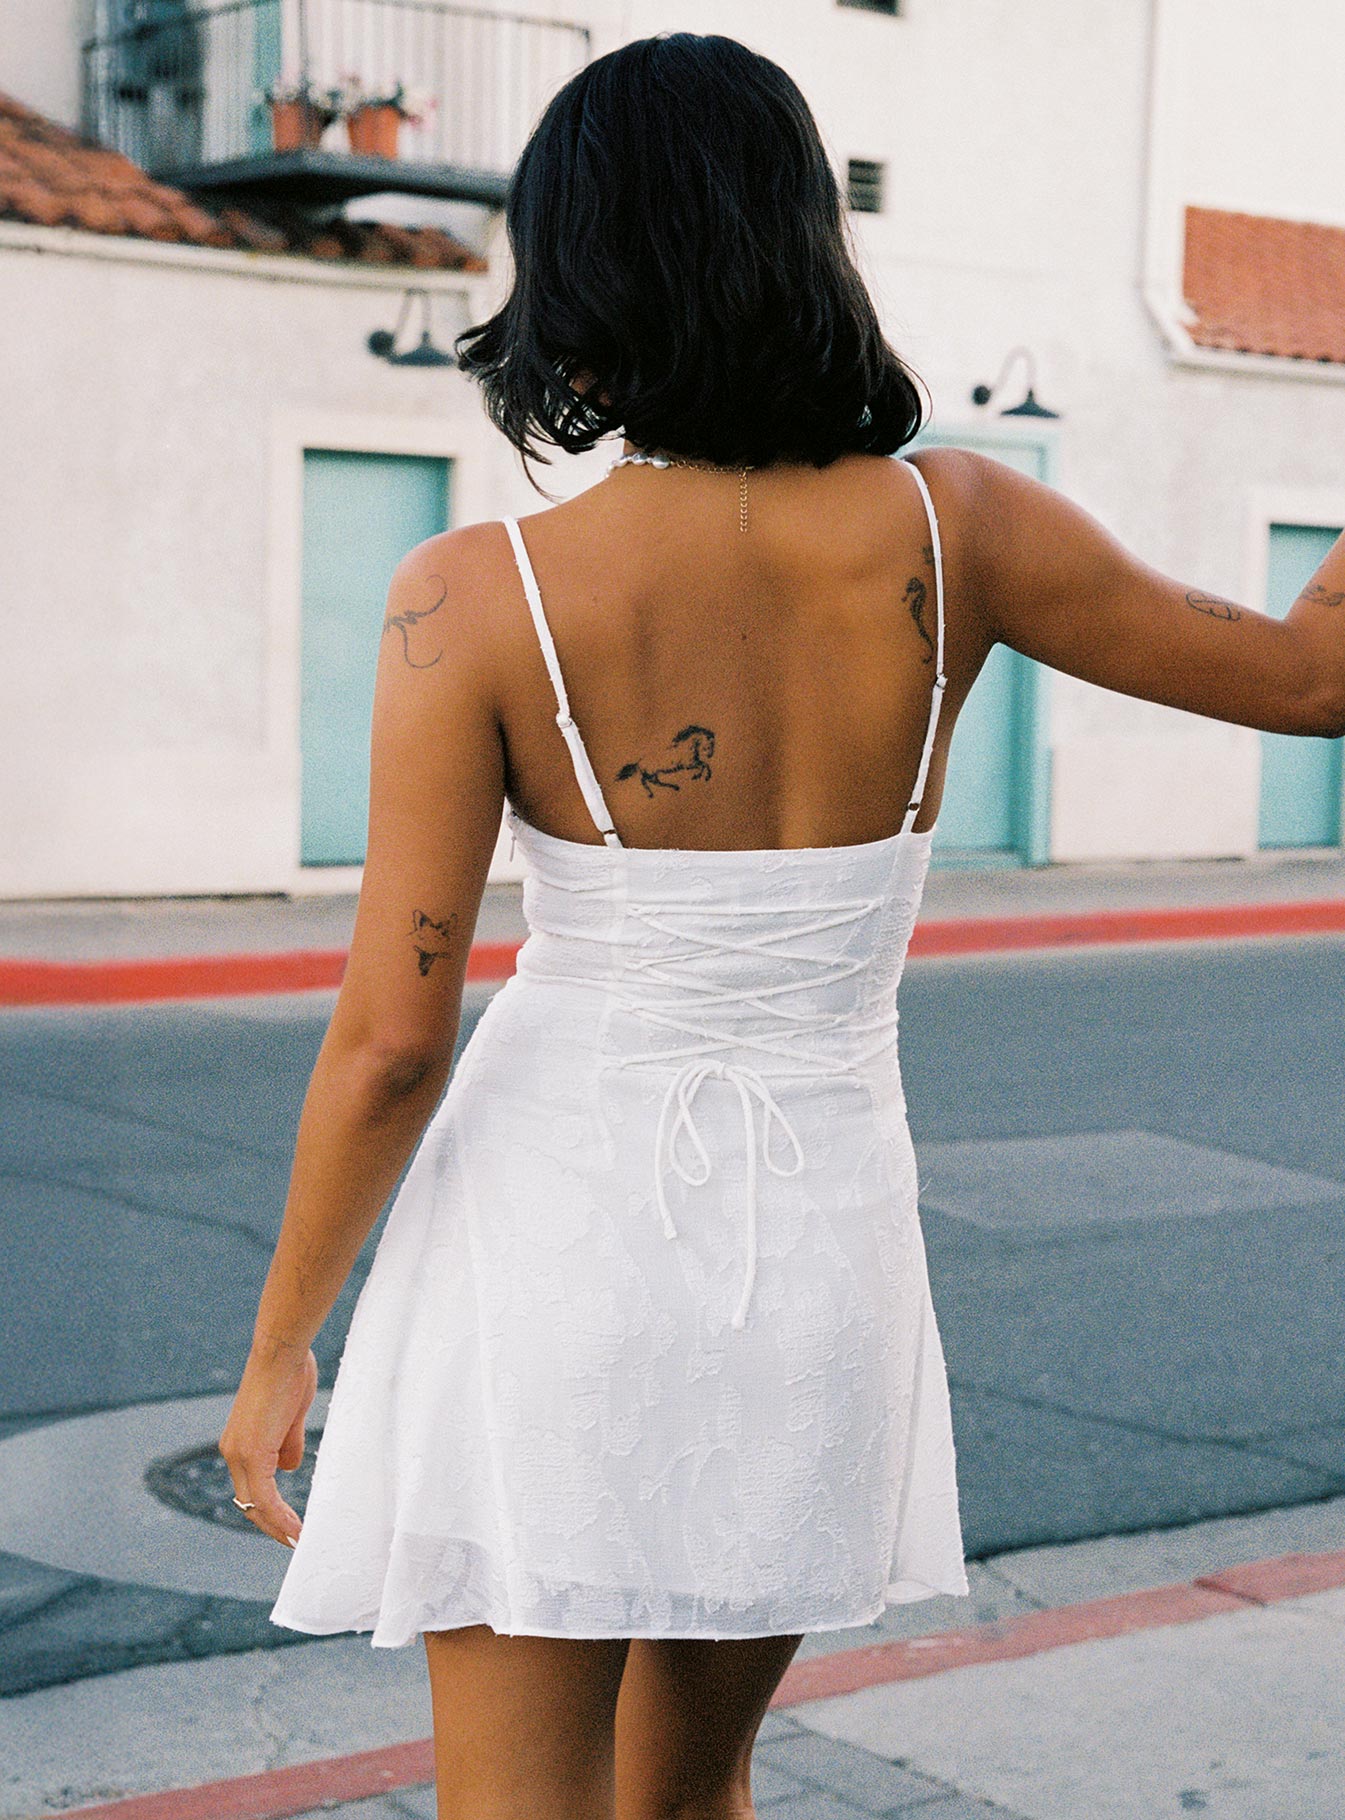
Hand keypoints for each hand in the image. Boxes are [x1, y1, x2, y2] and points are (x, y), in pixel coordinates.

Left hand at [219, 1339, 317, 1549]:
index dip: (269, 1510)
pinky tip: (296, 1529)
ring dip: (277, 1526)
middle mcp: (234, 1453)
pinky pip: (264, 1496)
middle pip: (249, 1503)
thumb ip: (286, 1443)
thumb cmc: (288, 1373)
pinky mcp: (252, 1453)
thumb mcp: (290, 1416)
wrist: (280, 1352)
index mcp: (240, 1443)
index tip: (290, 1524)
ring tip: (298, 1540)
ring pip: (255, 1505)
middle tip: (294, 1540)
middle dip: (272, 1525)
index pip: (250, 1488)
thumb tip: (289, 1468)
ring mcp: (240, 1454)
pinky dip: (280, 1516)